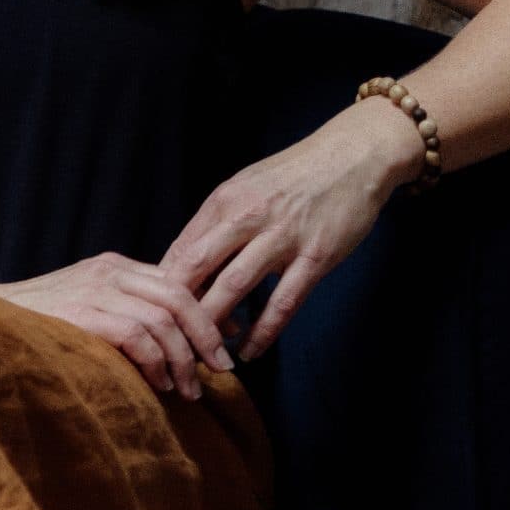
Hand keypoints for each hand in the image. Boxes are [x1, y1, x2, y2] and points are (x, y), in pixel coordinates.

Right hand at [0, 252, 228, 400]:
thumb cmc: (40, 323)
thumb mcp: (89, 305)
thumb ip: (130, 311)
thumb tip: (186, 338)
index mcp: (114, 266)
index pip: (177, 282)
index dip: (207, 315)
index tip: (224, 346)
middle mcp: (109, 271)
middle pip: (180, 297)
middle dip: (206, 336)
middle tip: (221, 369)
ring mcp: (95, 289)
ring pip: (164, 319)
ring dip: (183, 359)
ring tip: (187, 389)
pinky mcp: (82, 313)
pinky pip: (137, 335)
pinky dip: (155, 362)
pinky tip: (157, 383)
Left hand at [159, 98, 421, 359]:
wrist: (353, 156)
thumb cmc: (292, 177)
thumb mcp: (243, 188)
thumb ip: (215, 224)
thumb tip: (182, 263)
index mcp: (223, 202)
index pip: (180, 250)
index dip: (162, 288)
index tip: (156, 316)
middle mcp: (247, 217)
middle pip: (197, 268)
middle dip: (178, 309)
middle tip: (170, 341)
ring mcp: (283, 237)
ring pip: (235, 286)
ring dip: (215, 324)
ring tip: (204, 353)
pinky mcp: (317, 256)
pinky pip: (284, 301)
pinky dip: (264, 330)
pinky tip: (251, 351)